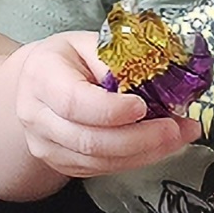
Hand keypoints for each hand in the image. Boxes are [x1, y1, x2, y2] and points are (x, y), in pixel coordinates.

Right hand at [12, 33, 201, 185]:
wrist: (36, 82)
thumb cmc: (66, 59)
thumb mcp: (89, 43)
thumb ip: (117, 59)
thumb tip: (156, 77)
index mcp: (42, 76)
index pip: (74, 102)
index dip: (111, 110)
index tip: (142, 106)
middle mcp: (37, 115)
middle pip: (88, 140)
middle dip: (139, 139)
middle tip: (174, 128)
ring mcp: (46, 145)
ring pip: (98, 161)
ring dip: (144, 153)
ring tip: (177, 137)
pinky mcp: (61, 163)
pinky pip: (101, 170)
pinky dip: (134, 160)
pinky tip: (157, 147)